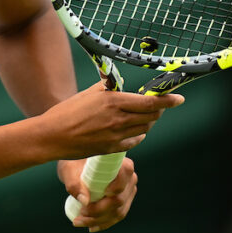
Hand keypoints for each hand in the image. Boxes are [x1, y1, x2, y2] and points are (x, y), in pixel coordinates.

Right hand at [46, 85, 183, 158]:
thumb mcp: (88, 94)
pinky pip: (134, 142)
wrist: (52, 136)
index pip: (149, 103)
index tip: (179, 99)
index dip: (168, 101)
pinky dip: (137, 135)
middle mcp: (118, 120)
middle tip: (156, 105)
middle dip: (157, 111)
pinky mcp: (112, 149)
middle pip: (151, 117)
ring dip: (148, 122)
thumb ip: (106, 88)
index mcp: (113, 102)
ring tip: (142, 116)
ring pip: (144, 129)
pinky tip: (132, 130)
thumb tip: (117, 83)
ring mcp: (116, 136)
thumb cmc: (67, 112)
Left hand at [58, 156, 137, 231]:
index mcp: (119, 161)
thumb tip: (85, 201)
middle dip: (100, 210)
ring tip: (79, 221)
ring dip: (99, 220)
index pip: (125, 172)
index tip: (104, 193)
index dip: (118, 185)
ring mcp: (128, 191)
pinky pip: (118, 216)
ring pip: (118, 211)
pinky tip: (91, 227)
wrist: (76, 167)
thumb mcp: (69, 170)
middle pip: (119, 198)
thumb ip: (74, 183)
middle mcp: (129, 177)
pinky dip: (105, 223)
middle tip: (81, 213)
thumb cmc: (73, 164)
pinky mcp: (124, 202)